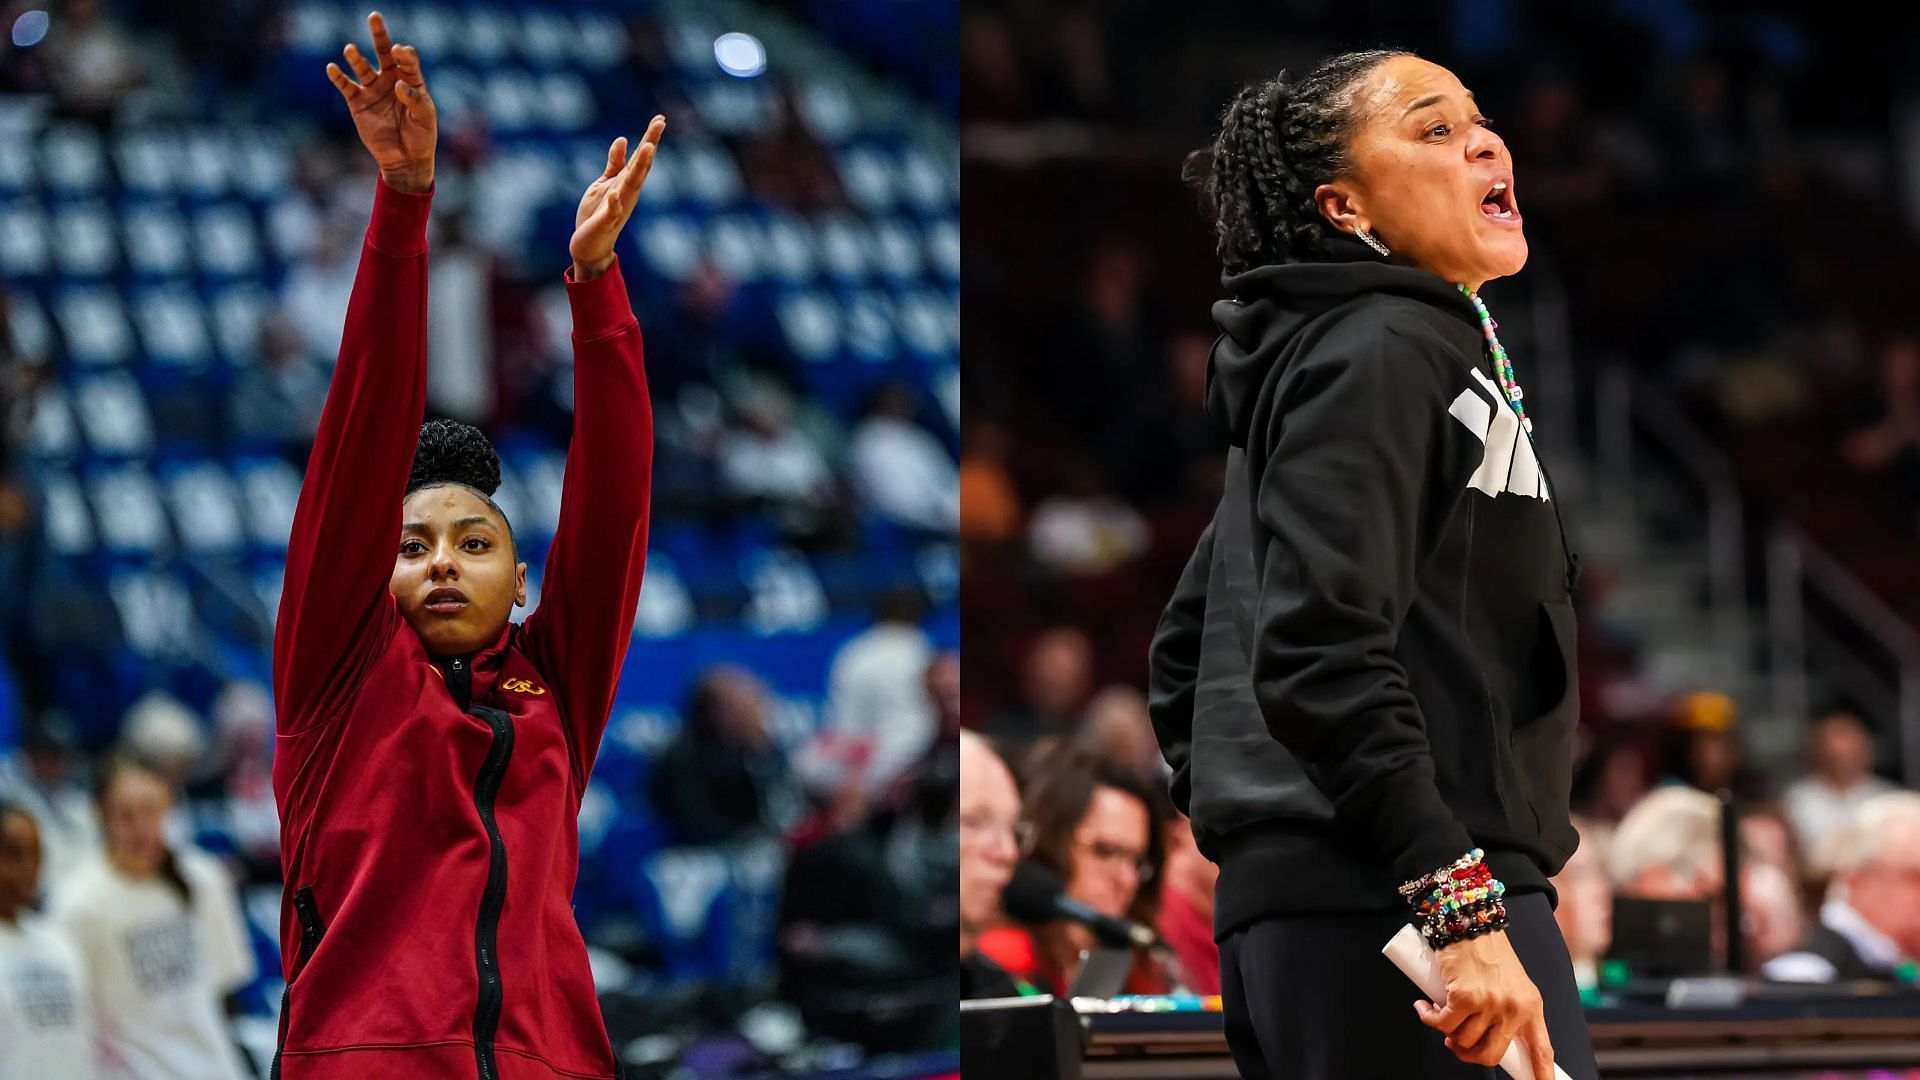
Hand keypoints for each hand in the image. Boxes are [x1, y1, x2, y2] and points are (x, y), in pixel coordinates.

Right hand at [324, 12, 436, 193]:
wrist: (405, 159)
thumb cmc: (421, 137)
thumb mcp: (425, 118)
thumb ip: (415, 99)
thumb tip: (397, 84)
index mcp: (411, 80)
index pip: (408, 59)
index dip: (404, 53)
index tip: (400, 51)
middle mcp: (390, 80)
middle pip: (384, 52)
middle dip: (379, 35)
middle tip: (374, 17)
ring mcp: (373, 90)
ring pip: (362, 67)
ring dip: (356, 57)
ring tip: (350, 49)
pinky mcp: (358, 103)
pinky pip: (346, 86)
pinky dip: (338, 77)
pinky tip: (332, 68)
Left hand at [571, 116, 665, 280]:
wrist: (590, 247)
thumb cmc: (597, 214)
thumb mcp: (604, 183)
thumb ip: (615, 164)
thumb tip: (623, 139)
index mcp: (627, 182)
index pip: (641, 157)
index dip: (650, 138)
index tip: (660, 119)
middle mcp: (628, 192)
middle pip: (642, 166)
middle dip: (650, 145)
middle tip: (660, 124)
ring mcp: (620, 206)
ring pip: (632, 184)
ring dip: (641, 167)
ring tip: (648, 147)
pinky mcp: (607, 221)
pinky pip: (612, 211)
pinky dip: (614, 203)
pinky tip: (615, 194)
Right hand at [1414, 930, 1554, 1076]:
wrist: (1469, 920)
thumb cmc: (1487, 951)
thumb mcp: (1511, 983)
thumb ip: (1507, 1010)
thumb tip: (1486, 1039)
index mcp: (1531, 1005)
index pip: (1542, 1049)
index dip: (1542, 1075)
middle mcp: (1513, 1007)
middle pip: (1491, 1054)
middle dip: (1468, 1055)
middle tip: (1456, 1043)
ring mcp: (1489, 1003)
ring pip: (1461, 1040)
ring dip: (1445, 1033)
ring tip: (1439, 1014)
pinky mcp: (1464, 997)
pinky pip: (1442, 1024)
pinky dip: (1428, 1019)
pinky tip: (1425, 1008)